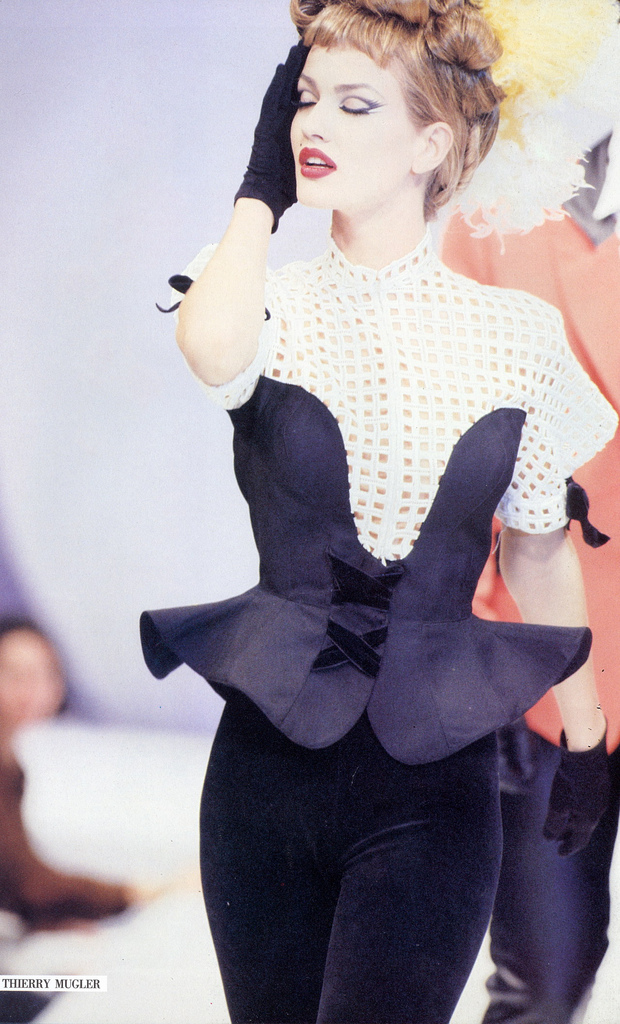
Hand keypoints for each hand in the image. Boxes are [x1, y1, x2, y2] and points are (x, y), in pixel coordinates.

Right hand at [234, 41, 308, 231]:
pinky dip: (279, 84)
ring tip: (298, 50)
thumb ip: (311, 154)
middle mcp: (278, 124)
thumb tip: (330, 149)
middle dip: (298, 71)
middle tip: (307, 47)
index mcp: (288, 132)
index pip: (302, 103)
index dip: (310, 85)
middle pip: (291, 91)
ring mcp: (270, 124)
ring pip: (282, 91)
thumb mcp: (301, 165)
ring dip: (288, 71)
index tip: (321, 66)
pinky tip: (286, 67)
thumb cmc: (285, 186)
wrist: (265, 194)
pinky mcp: (266, 125)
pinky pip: (273, 100)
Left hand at [543, 728, 609, 855]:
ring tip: (563, 821)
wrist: (585, 753)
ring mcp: (600, 797)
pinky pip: (590, 802)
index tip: (559, 853)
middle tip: (559, 839)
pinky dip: (580, 807)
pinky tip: (572, 802)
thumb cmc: (570, 780)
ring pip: (587, 814)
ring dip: (575, 820)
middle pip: (584, 828)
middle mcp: (598, 811)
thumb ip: (553, 824)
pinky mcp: (600, 784)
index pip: (580, 840)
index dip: (568, 847)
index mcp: (588, 819)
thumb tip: (548, 838)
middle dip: (570, 834)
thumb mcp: (557, 804)